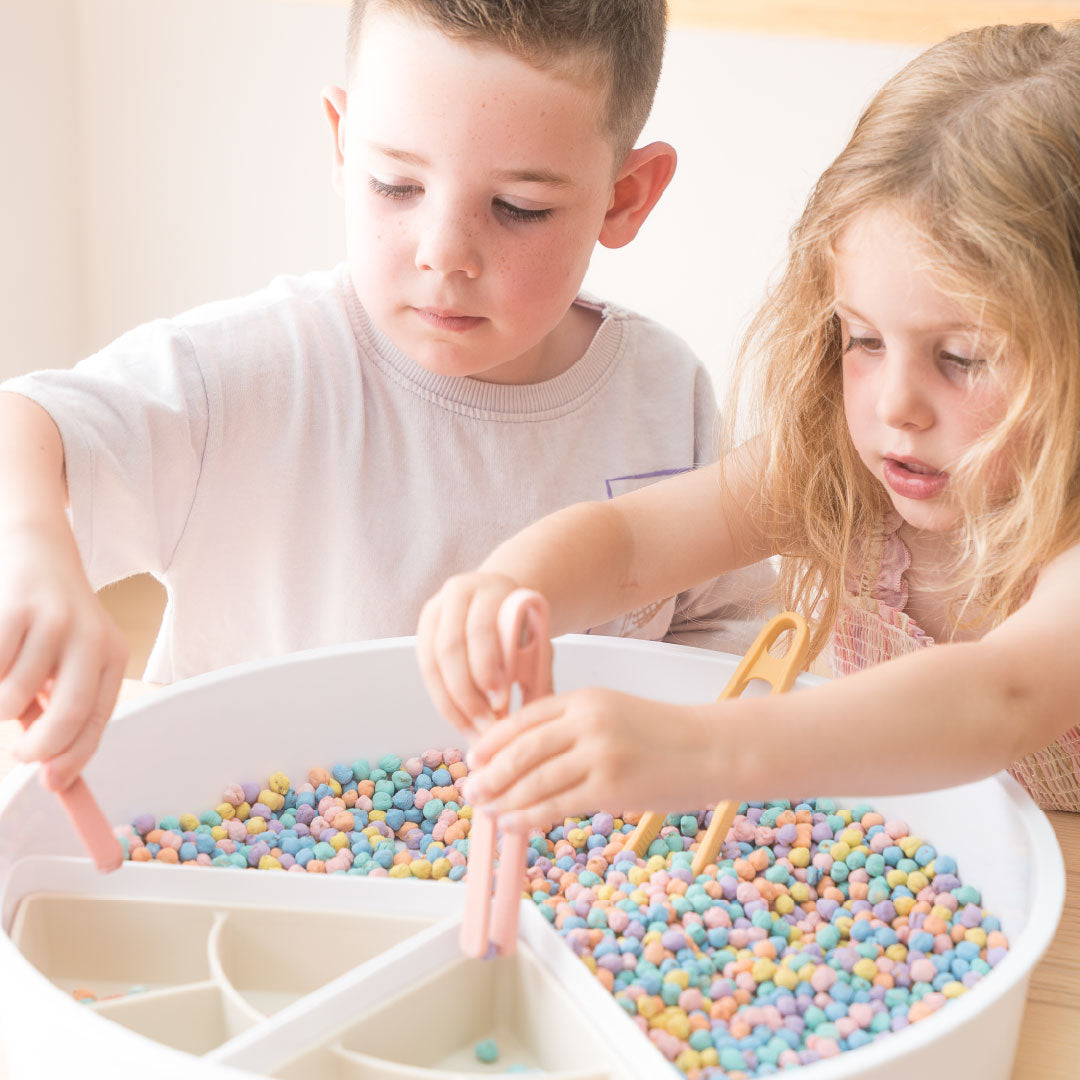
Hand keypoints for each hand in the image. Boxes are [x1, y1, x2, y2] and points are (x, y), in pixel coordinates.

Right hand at [0, 520, 128, 790]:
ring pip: (13, 698)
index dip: (76, 757)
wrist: (35, 547)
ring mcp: (53, 622)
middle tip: (22, 754)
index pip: (99, 718)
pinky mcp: (14, 609)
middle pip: (70, 715)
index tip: (54, 785)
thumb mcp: (70, 657)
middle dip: (42, 748)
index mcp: (110, 654)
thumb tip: (52, 771)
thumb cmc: (49, 618)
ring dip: (0, 706)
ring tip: (5, 681)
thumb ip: (60, 705)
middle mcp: (90, 637)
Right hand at [417, 571, 526, 737]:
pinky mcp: (423, 632)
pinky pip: (427, 672)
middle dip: (467, 693)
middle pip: (449, 647)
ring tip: (474, 730)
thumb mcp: (538, 639)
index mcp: (490, 587)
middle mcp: (456, 594)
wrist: (504, 603)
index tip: (501, 702)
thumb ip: (536, 669)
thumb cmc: (524, 625)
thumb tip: (530, 715)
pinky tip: (461, 720)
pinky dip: (443, 701)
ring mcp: (435, 611)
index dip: (486, 668)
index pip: (480, 629)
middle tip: (487, 724)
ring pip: (432, 663)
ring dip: (452, 704)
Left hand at [462, 687, 712, 831]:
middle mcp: (587, 721)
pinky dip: (528, 816)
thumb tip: (525, 755)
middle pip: (521, 749)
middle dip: (489, 773)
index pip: (523, 718)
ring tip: (487, 811)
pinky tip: (513, 824)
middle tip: (471, 791)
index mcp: (584, 698)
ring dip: (504, 799)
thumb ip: (572, 726)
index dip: (493, 741)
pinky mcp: (611, 786)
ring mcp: (599, 753)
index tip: (475, 759)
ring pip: (534, 779)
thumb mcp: (612, 712)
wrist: (712, 748)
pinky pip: (557, 804)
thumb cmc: (663, 735)